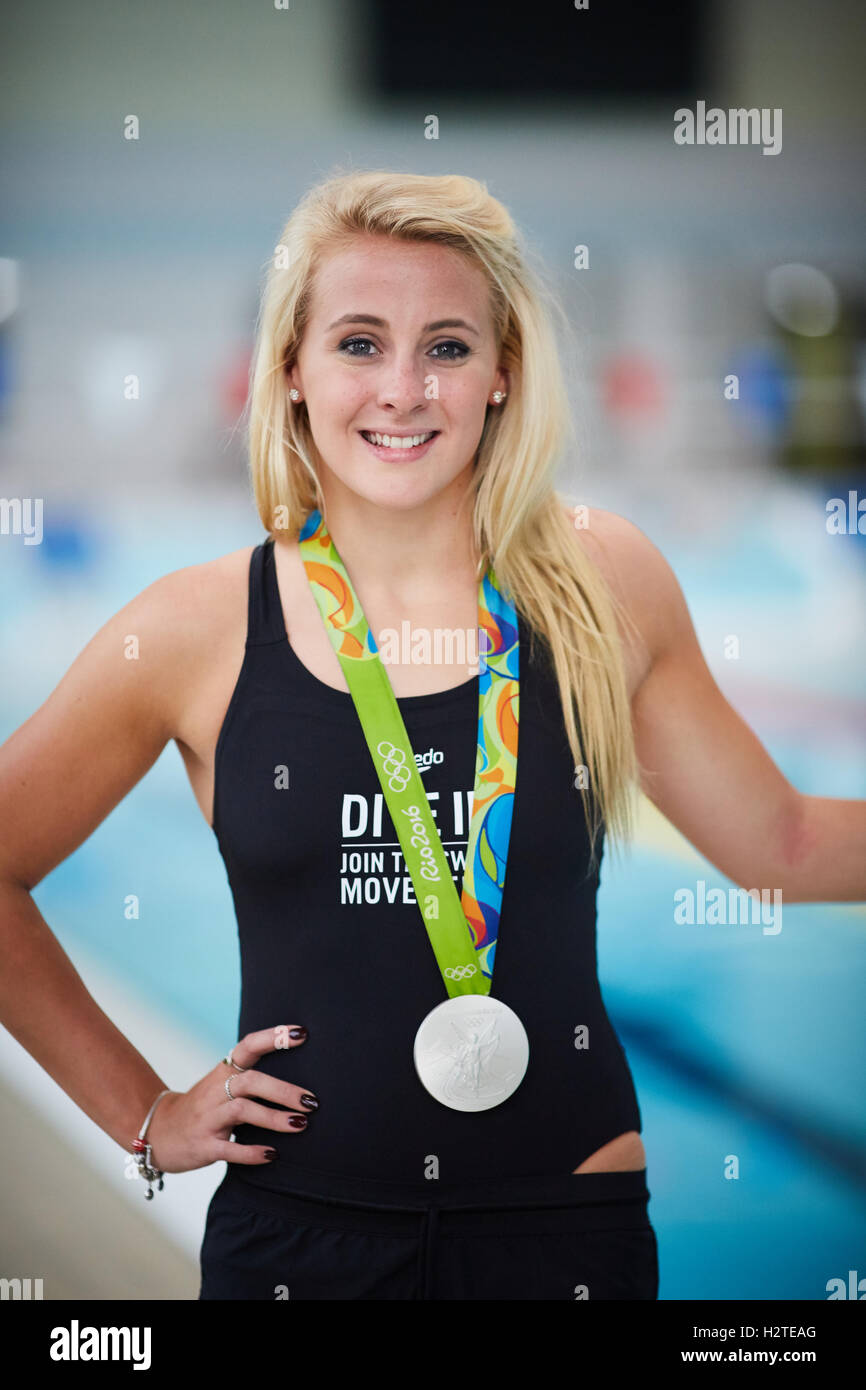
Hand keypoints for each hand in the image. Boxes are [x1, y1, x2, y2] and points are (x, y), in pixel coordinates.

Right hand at [145, 1025, 315, 1172]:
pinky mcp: (203, 1145)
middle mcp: (215, 1091)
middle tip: (311, 1101)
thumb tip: (298, 1079)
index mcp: (223, 1072)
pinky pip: (229, 1149)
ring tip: (300, 1125)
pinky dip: (251, 1152)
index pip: (248, 1046)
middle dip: (283, 1091)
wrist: (157, 1132)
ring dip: (273, 1118)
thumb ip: (251, 1078)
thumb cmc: (203, 1108)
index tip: (301, 1033)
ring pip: (242, 1111)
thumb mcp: (222, 1085)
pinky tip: (272, 1154)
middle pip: (251, 1081)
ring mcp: (208, 1118)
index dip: (273, 1037)